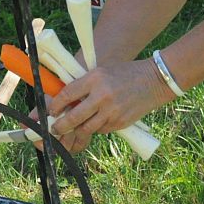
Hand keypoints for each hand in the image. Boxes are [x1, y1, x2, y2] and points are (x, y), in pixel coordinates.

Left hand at [47, 58, 172, 152]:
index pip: (67, 94)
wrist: (154, 80)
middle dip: (60, 126)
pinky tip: (96, 123)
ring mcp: (112, 111)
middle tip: (55, 128)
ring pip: (86, 128)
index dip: (55, 106)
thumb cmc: (125, 74)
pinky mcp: (120, 122)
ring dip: (77, 130)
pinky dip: (96, 129)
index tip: (50, 111)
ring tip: (71, 130)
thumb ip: (85, 85)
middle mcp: (102, 95)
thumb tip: (65, 102)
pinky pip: (101, 130)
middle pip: (74, 117)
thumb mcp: (102, 72)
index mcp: (95, 78)